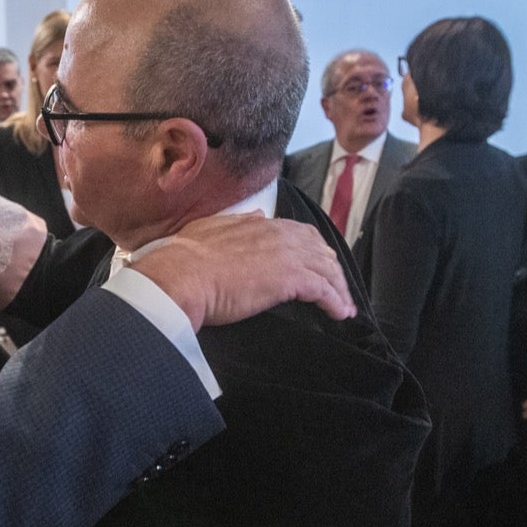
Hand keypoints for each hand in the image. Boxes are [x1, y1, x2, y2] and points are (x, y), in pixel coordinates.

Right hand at [132, 212, 354, 330]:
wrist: (182, 275)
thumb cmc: (185, 258)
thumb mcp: (210, 227)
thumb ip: (237, 221)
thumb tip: (256, 213)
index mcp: (259, 223)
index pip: (299, 233)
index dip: (313, 250)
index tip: (319, 264)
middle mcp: (278, 235)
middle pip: (320, 250)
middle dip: (331, 269)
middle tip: (338, 287)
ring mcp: (287, 256)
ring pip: (327, 270)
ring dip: (339, 288)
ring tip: (344, 306)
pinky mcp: (291, 280)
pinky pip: (324, 290)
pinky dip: (336, 301)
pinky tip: (340, 313)